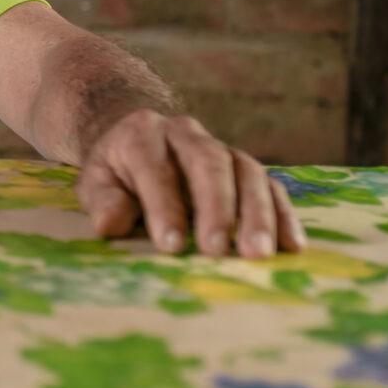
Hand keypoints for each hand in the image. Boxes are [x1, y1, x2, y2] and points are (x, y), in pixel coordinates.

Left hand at [76, 110, 304, 258]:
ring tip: (259, 254)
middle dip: (216, 208)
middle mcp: (185, 133)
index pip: (155, 168)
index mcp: (141, 134)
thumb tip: (111, 224)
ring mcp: (221, 147)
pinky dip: (283, 214)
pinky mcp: (246, 167)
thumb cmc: (116, 172)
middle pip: (208, 164)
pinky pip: (271, 185)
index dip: (164, 206)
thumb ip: (103, 201)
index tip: (171, 245)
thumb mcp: (95, 182)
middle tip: (218, 250)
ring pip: (247, 171)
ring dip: (257, 214)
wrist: (137, 140)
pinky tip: (292, 246)